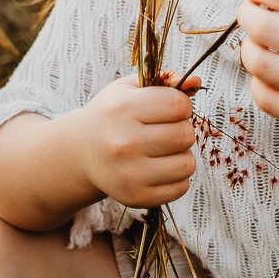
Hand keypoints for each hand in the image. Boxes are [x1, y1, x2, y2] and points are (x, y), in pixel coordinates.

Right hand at [74, 74, 200, 208]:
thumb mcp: (129, 88)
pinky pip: (181, 187)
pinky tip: (159, 167)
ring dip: (181, 154)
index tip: (170, 108)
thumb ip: (165, 80)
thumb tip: (196, 82)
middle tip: (164, 129)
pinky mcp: (136, 197)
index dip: (182, 104)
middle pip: (185, 135)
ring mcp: (129, 174)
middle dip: (182, 129)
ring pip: (187, 164)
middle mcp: (123, 143)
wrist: (82, 152)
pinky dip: (176, 177)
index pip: (178, 105)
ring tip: (163, 149)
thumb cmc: (111, 115)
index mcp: (121, 110)